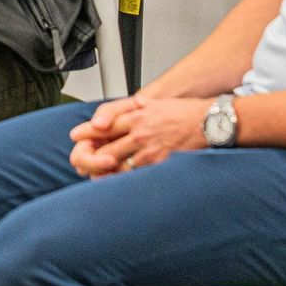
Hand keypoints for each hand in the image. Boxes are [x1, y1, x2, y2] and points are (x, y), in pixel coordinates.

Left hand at [69, 95, 206, 176]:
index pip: (104, 125)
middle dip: (90, 158)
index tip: (75, 136)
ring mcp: (150, 151)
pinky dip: (125, 180)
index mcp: (137, 117)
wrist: (210, 122)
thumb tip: (116, 114)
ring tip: (95, 175)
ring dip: (105, 172)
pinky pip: (137, 176)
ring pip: (119, 166)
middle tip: (81, 163)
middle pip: (106, 150)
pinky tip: (118, 183)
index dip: (86, 132)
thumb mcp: (154, 102)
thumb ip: (133, 108)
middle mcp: (140, 134)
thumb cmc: (184, 112)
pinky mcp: (160, 164)